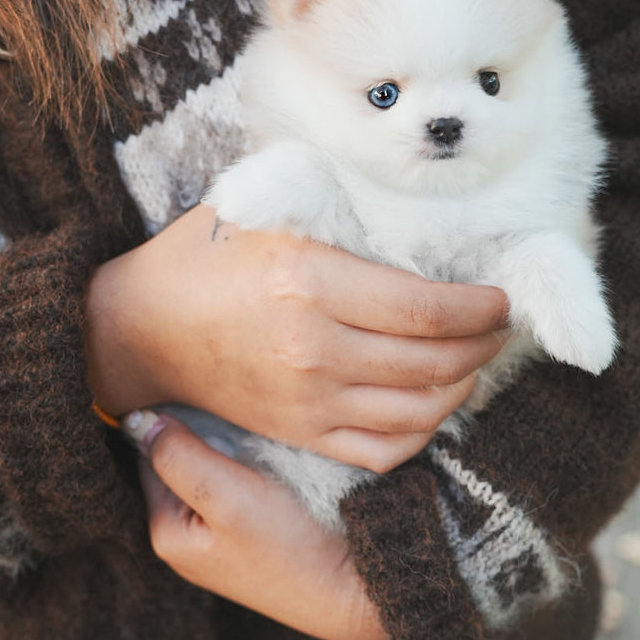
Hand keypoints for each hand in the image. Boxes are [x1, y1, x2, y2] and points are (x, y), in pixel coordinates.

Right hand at [85, 205, 508, 473]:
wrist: (139, 329)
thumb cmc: (204, 257)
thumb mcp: (263, 205)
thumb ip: (329, 195)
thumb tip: (405, 189)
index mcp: (311, 282)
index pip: (426, 309)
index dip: (480, 308)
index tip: (500, 297)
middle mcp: (314, 349)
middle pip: (433, 361)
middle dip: (485, 344)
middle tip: (500, 326)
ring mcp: (308, 401)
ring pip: (419, 410)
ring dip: (464, 385)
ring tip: (477, 358)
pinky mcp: (300, 434)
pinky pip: (384, 449)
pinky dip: (424, 431)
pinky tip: (435, 401)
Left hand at [138, 416, 387, 639]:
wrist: (353, 588)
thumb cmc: (292, 545)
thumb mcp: (229, 496)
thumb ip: (180, 457)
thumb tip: (137, 420)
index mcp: (167, 533)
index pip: (151, 456)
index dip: (174, 420)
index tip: (207, 396)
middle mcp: (186, 540)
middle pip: (179, 465)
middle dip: (200, 435)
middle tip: (235, 410)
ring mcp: (219, 541)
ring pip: (210, 473)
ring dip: (226, 449)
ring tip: (254, 430)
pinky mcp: (251, 539)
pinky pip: (236, 489)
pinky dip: (247, 468)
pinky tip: (268, 459)